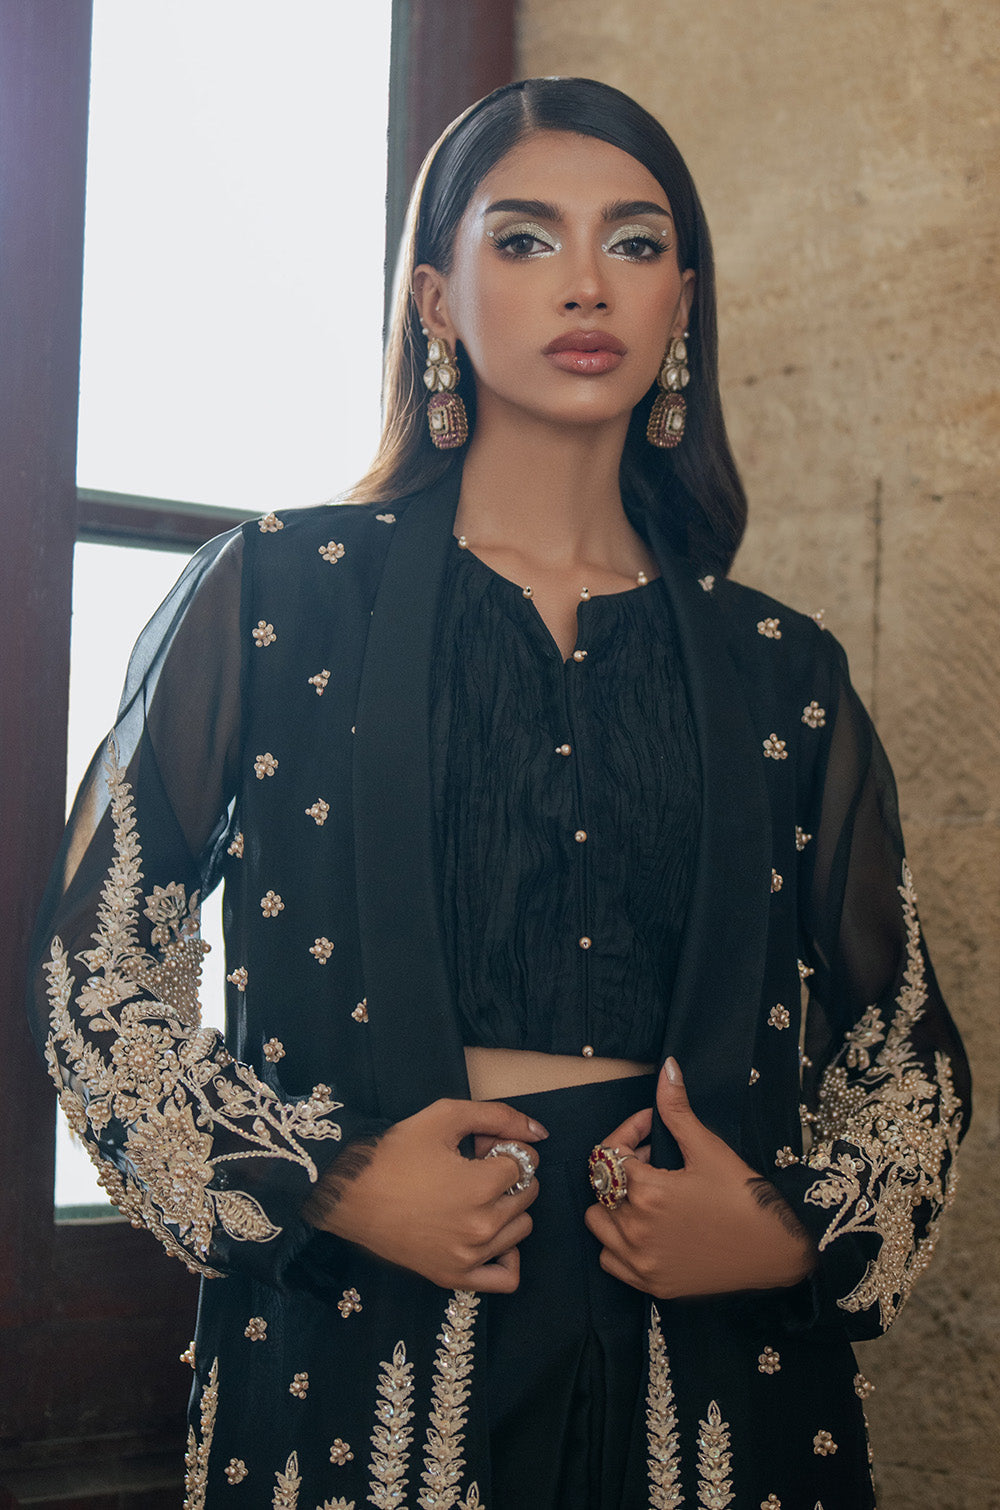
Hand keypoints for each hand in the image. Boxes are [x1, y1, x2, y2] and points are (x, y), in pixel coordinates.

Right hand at [303, 1098, 546, 1292]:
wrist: (351, 1193)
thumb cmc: (396, 1152)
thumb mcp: (445, 1116)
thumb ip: (499, 1117)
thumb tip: (540, 1132)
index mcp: (482, 1186)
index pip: (524, 1163)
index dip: (504, 1149)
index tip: (481, 1148)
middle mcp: (481, 1226)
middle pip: (527, 1194)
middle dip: (508, 1176)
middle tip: (476, 1168)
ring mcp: (469, 1256)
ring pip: (521, 1228)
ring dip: (508, 1208)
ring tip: (475, 1196)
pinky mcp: (455, 1277)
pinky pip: (506, 1277)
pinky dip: (507, 1256)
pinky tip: (489, 1235)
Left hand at [584, 1058, 815, 1298]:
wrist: (775, 1249)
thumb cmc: (744, 1196)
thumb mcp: (708, 1147)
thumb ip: (677, 1109)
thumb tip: (667, 1067)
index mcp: (648, 1192)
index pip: (611, 1153)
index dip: (629, 1133)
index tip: (651, 1128)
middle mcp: (636, 1230)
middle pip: (602, 1185)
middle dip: (624, 1166)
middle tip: (656, 1159)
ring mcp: (641, 1261)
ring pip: (599, 1223)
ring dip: (615, 1204)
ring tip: (648, 1193)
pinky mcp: (651, 1284)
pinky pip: (610, 1260)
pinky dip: (618, 1243)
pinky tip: (647, 1227)